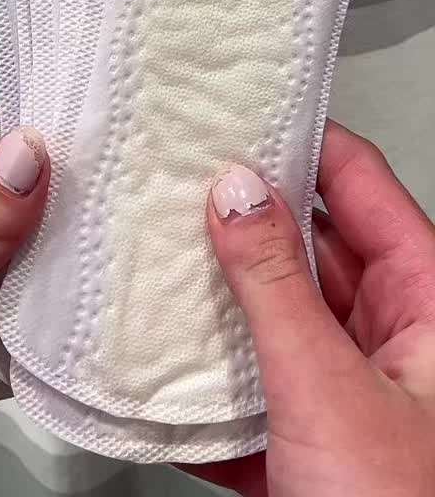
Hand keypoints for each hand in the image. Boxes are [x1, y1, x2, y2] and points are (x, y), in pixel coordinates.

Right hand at [185, 121, 434, 495]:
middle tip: (167, 186)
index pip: (358, 183)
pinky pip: (256, 393)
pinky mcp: (314, 447)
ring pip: (275, 320)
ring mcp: (353, 392)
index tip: (232, 109)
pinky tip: (158, 376)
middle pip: (309, 247)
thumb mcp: (328, 390)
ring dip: (215, 306)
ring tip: (150, 264)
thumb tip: (237, 192)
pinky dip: (208, 389)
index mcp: (428, 302)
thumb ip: (274, 286)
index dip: (298, 138)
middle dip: (238, 221)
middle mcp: (396, 338)